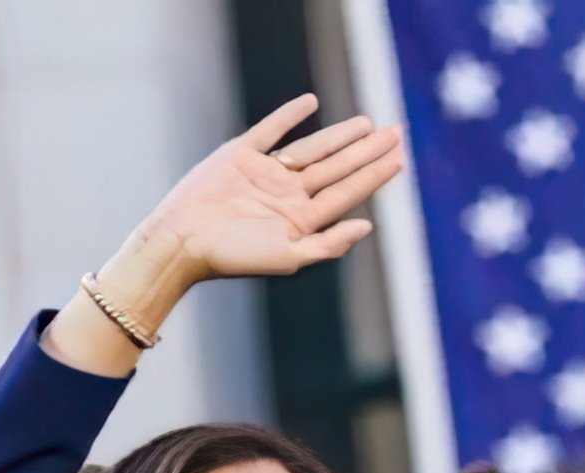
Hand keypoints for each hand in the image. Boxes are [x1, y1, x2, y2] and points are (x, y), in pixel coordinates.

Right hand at [141, 93, 403, 284]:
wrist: (183, 240)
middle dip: (366, 152)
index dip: (374, 175)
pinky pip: (270, 130)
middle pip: (336, 168)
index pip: (347, 192)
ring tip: (367, 124)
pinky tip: (310, 103)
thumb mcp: (289, 256)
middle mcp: (288, 195)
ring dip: (339, 136)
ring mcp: (266, 173)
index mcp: (301, 219)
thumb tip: (368, 225)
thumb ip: (329, 244)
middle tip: (396, 133)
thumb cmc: (234, 256)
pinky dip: (289, 115)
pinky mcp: (241, 155)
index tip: (400, 159)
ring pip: (312, 148)